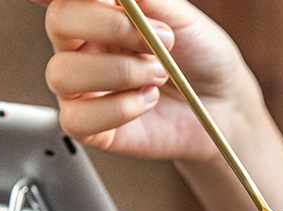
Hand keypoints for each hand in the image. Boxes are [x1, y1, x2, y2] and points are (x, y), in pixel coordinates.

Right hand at [29, 0, 259, 160]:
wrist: (224, 104)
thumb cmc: (201, 56)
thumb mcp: (180, 15)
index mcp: (96, 8)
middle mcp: (81, 45)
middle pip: (59, 22)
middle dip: (110, 26)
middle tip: (157, 40)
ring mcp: (82, 87)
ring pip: (62, 74)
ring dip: (120, 72)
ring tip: (158, 74)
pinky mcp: (91, 127)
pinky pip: (77, 119)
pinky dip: (119, 109)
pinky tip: (147, 102)